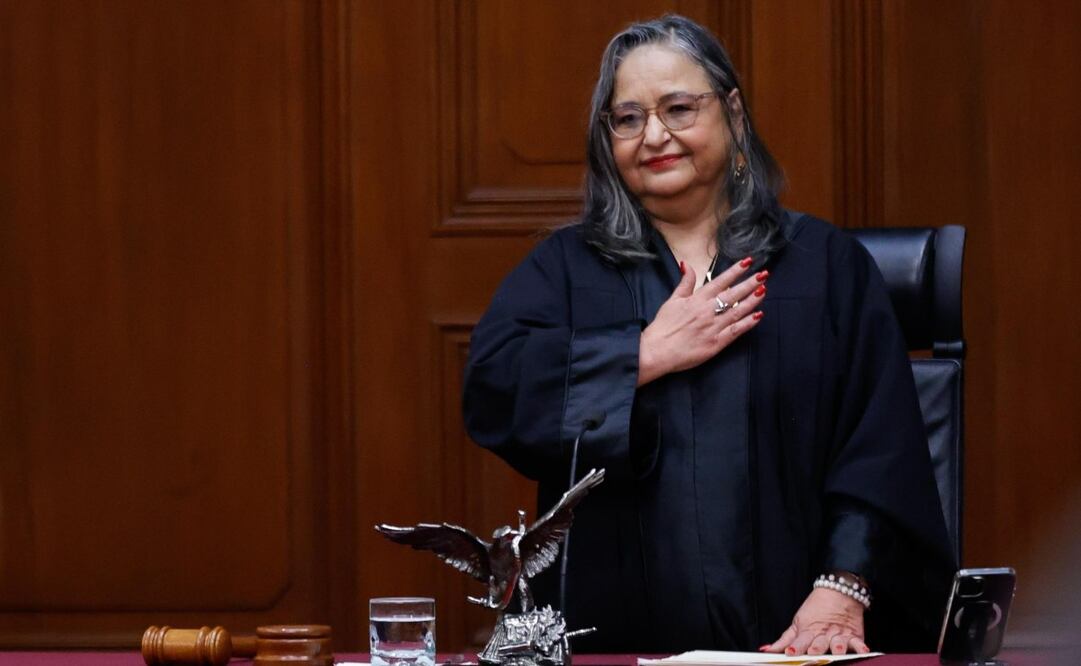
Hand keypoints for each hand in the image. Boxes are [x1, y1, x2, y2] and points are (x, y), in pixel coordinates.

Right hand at [637, 258, 766, 385]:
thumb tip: (687, 264)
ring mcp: (713, 327)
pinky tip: (758, 316)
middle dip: (750, 283)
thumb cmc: (663, 327)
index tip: (748, 262)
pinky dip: (748, 323)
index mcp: (697, 299)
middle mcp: (707, 311)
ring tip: (763, 290)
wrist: (657, 351)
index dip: (735, 271)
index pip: (720, 281)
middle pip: (733, 294)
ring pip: (737, 311)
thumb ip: (685, 283)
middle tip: (764, 274)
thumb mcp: (672, 300)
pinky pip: (735, 331)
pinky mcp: (716, 343)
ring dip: (752, 300)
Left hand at [762, 587, 869, 655]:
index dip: (795, 647)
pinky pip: (858, 642)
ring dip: (837, 647)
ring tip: (836, 650)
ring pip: (838, 643)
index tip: (790, 652)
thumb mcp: (798, 623)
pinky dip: (860, 646)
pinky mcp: (854, 635)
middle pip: (818, 644)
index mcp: (808, 632)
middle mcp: (823, 635)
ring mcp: (839, 635)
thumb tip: (767, 650)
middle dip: (815, 649)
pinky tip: (862, 650)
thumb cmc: (816, 609)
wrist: (838, 590)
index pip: (800, 642)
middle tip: (811, 653)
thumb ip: (784, 640)